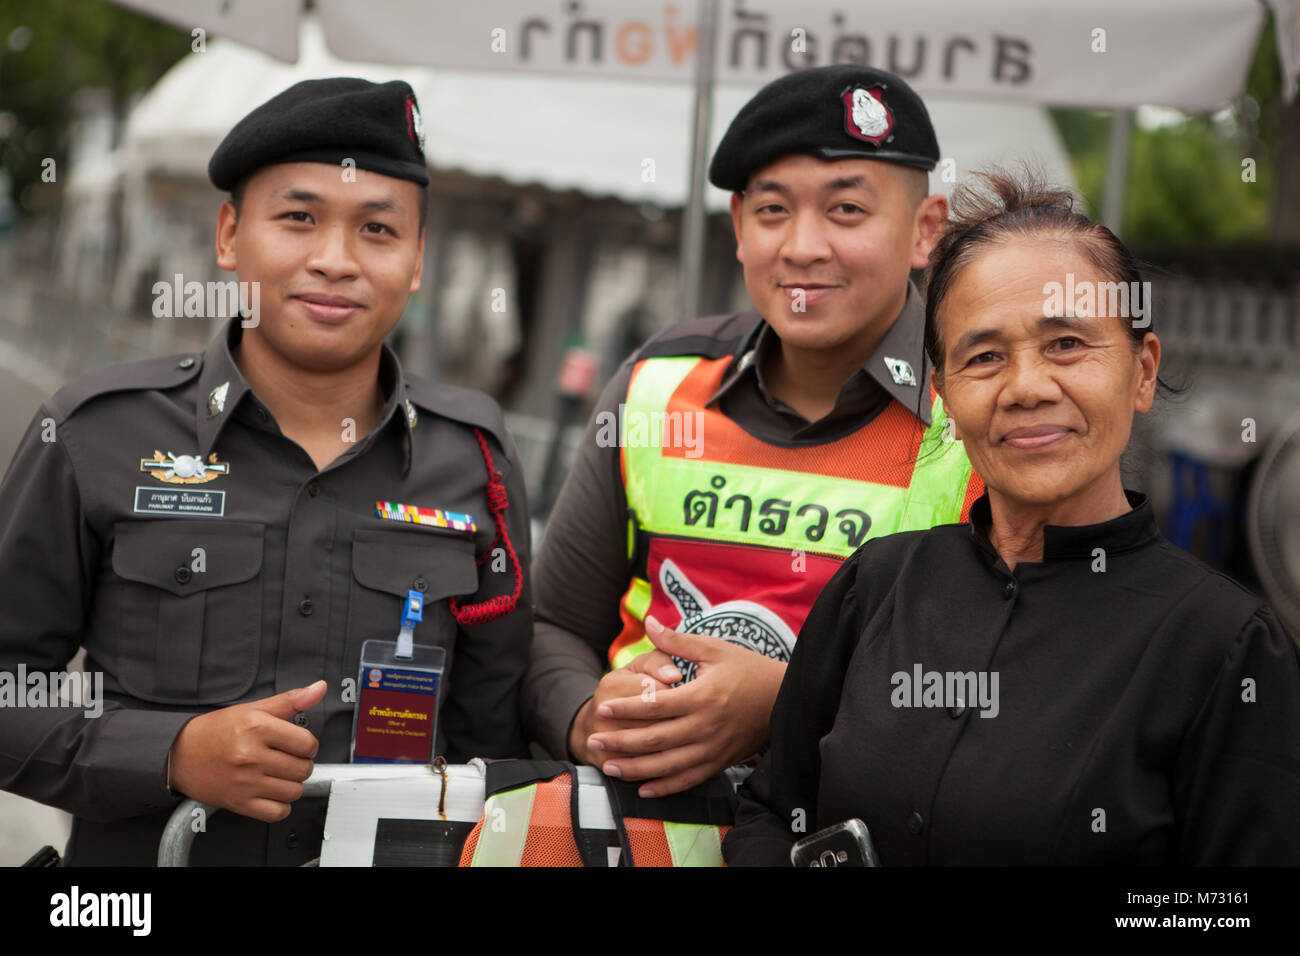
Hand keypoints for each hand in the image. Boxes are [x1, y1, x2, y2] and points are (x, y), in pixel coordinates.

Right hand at [168, 680, 325, 822]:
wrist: (180, 753)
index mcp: (256, 728)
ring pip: (294, 791)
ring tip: (278, 774)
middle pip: (303, 769)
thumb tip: (320, 688)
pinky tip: (272, 792)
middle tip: (287, 758)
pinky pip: (276, 813)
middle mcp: (250, 756)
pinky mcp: (238, 803)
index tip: (299, 744)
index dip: (308, 744)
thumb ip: (291, 700)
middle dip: (301, 763)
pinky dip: (280, 806)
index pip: (307, 743)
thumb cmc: (217, 730)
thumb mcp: (254, 708)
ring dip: (292, 784)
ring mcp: (244, 782)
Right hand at [568, 667, 670, 764]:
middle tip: (682, 720)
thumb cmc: (627, 689)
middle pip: (654, 721)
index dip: (675, 696)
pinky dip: (656, 763)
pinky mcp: (606, 760)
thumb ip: (659, 662)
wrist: (595, 723)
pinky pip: (639, 765)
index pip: (656, 692)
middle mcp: (603, 712)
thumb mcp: (640, 668)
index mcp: (614, 684)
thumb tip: (674, 675)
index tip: (678, 697)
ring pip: (648, 746)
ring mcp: (602, 739)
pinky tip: (666, 755)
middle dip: (674, 721)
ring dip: (669, 744)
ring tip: (675, 737)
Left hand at [588, 615, 785, 797]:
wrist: (785, 699)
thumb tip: (649, 622)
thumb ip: (677, 641)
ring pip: (667, 765)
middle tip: (595, 741)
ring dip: (635, 769)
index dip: (626, 708)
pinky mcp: (720, 762)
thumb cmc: (748, 670)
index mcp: (702, 696)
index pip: (655, 706)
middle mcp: (705, 727)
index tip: (603, 708)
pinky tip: (643, 789)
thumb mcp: (714, 649)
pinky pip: (688, 780)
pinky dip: (664, 787)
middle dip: (620, 742)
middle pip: (654, 739)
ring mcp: (713, 749)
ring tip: (609, 767)